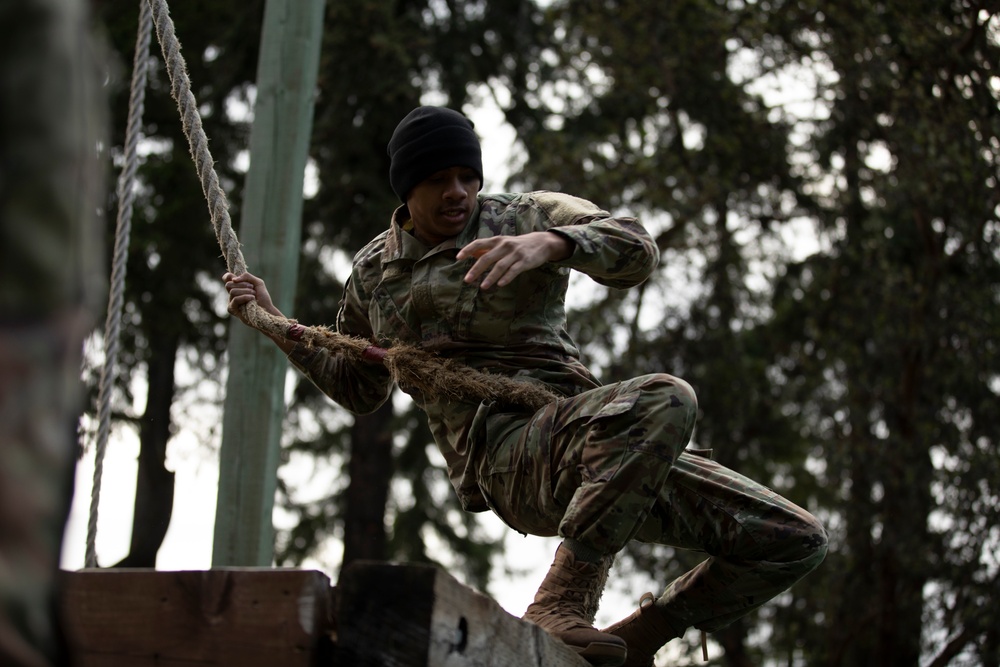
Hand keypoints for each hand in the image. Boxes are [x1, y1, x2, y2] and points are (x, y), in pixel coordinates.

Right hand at [222, 271, 281, 323]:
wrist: (267, 309)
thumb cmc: (262, 297)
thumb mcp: (258, 282)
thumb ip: (247, 276)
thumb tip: (234, 279)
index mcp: (237, 286)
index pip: (227, 278)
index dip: (228, 276)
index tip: (236, 279)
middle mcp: (232, 293)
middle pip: (229, 284)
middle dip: (242, 285)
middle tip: (252, 288)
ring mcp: (231, 301)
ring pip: (232, 291)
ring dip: (245, 291)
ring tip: (254, 295)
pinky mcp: (232, 309)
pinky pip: (235, 299)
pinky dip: (245, 297)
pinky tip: (252, 299)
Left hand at [456, 231, 572, 288]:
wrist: (541, 243)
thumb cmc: (517, 245)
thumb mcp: (502, 243)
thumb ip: (488, 249)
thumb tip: (471, 254)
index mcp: (497, 241)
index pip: (479, 243)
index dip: (468, 250)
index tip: (458, 258)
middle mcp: (504, 245)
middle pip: (487, 258)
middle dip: (476, 270)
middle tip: (467, 280)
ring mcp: (515, 253)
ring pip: (500, 266)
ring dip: (490, 277)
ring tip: (483, 287)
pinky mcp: (525, 261)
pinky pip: (514, 270)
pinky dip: (507, 277)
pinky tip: (500, 284)